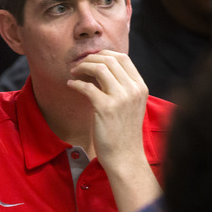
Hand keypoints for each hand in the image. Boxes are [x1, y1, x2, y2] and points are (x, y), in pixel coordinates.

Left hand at [67, 50, 160, 211]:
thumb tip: (100, 68)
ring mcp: (121, 98)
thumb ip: (121, 87)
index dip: (104, 54)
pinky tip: (70, 85)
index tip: (91, 59)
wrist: (125, 157)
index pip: (123, 58)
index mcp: (140, 87)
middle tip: (78, 65)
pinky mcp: (106, 108)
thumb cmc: (124, 132)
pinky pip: (87, 86)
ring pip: (99, 68)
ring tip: (73, 73)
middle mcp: (133, 89)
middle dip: (90, 58)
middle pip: (109, 60)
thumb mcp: (130, 105)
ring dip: (82, 67)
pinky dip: (76, 83)